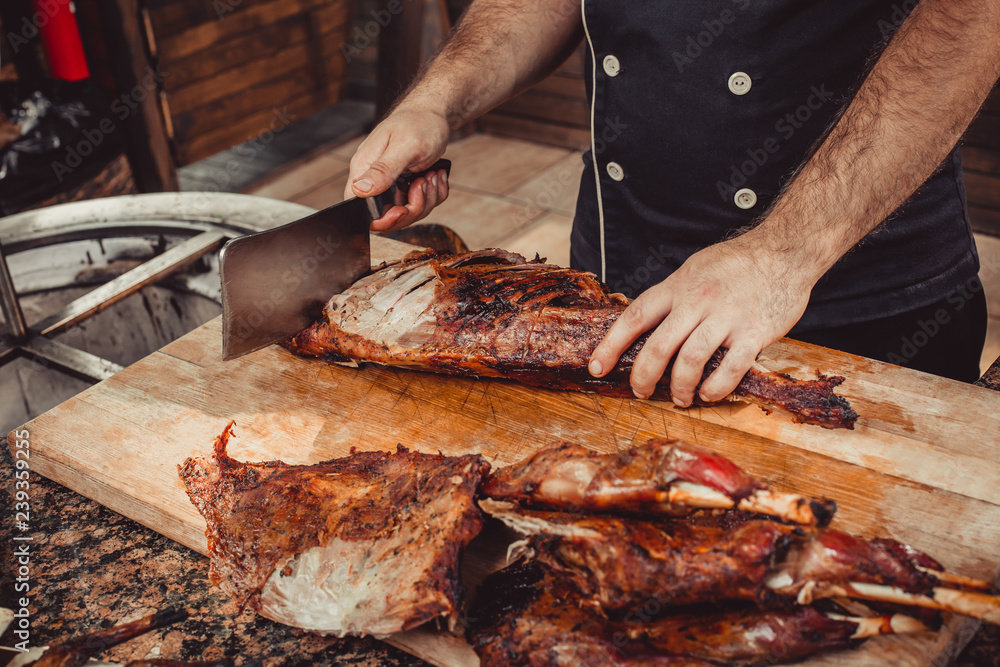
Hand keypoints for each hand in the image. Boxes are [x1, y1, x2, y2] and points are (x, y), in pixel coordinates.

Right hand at [345, 103, 451, 232]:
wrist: (433, 114)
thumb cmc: (418, 123)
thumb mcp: (404, 146)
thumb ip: (383, 169)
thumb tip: (360, 190)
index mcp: (364, 169)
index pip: (358, 208)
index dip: (382, 219)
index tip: (403, 209)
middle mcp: (374, 180)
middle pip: (386, 217)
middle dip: (412, 208)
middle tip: (423, 183)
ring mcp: (390, 185)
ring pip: (407, 213)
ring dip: (427, 199)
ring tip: (431, 175)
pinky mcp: (405, 186)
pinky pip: (420, 205)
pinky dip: (433, 194)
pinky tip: (435, 176)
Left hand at [588, 235, 815, 405]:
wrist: (785, 250)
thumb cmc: (736, 263)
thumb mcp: (694, 270)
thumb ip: (672, 297)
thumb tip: (646, 324)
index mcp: (678, 286)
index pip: (635, 317)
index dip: (611, 344)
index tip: (596, 366)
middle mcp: (698, 301)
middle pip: (659, 346)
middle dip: (643, 376)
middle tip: (640, 391)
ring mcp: (726, 318)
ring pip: (691, 361)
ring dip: (679, 387)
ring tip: (679, 398)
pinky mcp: (755, 333)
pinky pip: (730, 369)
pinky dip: (714, 389)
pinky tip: (708, 395)